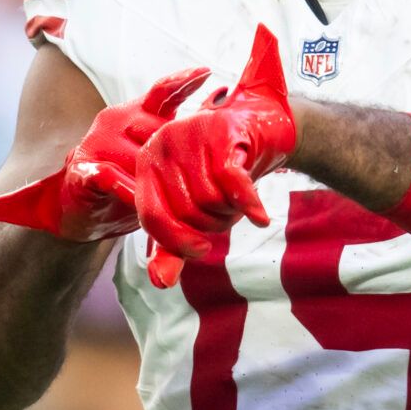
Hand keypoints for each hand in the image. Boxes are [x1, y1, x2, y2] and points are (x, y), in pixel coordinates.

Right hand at [0, 66, 210, 240]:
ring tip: (152, 199)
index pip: (162, 91)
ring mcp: (97, 142)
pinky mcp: (82, 168)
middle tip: (178, 184)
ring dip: (151, 184)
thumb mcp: (157, 155)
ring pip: (139, 160)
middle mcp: (117, 120)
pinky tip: (132, 196)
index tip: (206, 71)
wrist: (80, 208)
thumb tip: (222, 110)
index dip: (183, 81)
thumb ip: (181, 136)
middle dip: (173, 162)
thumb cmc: (127, 179)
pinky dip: (124, 188)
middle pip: (159, 135)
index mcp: (137, 114)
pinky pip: (110, 176)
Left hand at [136, 25, 294, 287]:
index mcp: (147, 162)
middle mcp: (163, 144)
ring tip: (238, 200)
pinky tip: (260, 218)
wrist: (263, 126)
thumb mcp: (193, 208)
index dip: (176, 242)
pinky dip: (248, 205)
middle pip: (185, 211)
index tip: (201, 250)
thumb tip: (161, 283)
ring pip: (210, 200)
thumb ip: (174, 244)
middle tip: (227, 214)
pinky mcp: (224, 133)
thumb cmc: (222, 171)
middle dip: (212, 224)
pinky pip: (232, 182)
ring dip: (232, 212)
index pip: (151, 217)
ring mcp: (192, 135)